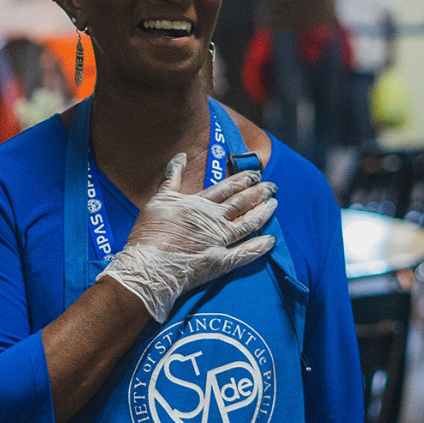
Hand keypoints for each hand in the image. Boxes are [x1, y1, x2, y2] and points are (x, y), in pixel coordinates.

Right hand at [97, 153, 277, 321]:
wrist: (149, 265)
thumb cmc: (149, 233)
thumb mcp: (158, 199)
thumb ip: (172, 178)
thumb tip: (180, 157)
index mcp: (198, 204)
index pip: (226, 188)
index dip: (242, 180)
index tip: (255, 174)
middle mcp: (213, 220)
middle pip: (241, 203)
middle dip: (258, 193)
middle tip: (273, 186)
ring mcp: (219, 241)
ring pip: (248, 224)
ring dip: (262, 213)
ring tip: (274, 205)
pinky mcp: (222, 262)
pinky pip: (246, 253)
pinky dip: (260, 247)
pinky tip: (271, 240)